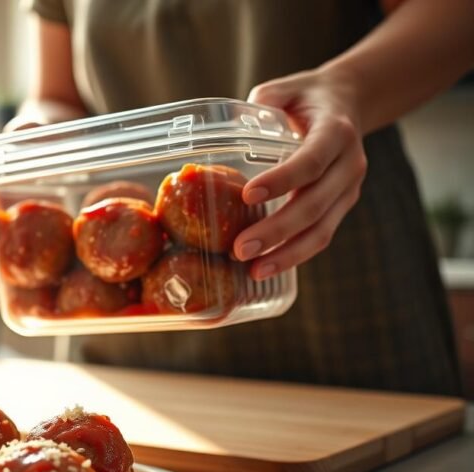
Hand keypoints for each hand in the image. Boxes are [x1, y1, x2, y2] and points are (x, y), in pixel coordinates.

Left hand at [237, 67, 367, 279]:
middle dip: (277, 229)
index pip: (311, 160)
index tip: (249, 194)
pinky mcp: (341, 206)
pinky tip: (265, 268)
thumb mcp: (286, 88)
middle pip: (314, 203)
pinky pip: (321, 236)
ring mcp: (348, 190)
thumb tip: (234, 121)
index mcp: (336, 132)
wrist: (348, 104)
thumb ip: (265, 100)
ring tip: (251, 270)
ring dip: (286, 254)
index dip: (283, 179)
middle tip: (240, 248)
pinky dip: (294, 255)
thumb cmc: (305, 98)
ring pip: (321, 229)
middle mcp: (349, 164)